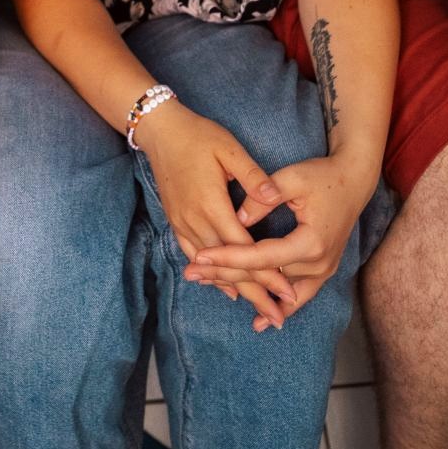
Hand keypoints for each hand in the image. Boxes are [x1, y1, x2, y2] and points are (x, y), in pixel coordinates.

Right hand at [137, 101, 295, 329]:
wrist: (159, 132)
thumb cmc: (198, 136)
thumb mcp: (229, 149)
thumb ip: (253, 177)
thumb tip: (273, 198)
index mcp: (213, 205)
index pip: (245, 249)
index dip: (268, 273)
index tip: (287, 293)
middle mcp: (196, 221)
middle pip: (230, 266)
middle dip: (256, 293)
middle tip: (279, 317)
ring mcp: (183, 224)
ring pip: (212, 266)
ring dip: (236, 288)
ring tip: (259, 309)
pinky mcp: (176, 221)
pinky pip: (194, 255)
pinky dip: (212, 275)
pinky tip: (226, 288)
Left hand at [183, 155, 377, 328]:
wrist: (354, 181)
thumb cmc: (322, 176)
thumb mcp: (292, 178)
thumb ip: (263, 197)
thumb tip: (236, 219)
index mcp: (310, 242)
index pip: (261, 256)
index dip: (228, 256)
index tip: (200, 256)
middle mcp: (318, 264)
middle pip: (264, 276)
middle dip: (225, 274)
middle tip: (190, 272)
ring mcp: (322, 271)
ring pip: (277, 290)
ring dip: (244, 288)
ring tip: (208, 285)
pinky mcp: (321, 271)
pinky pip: (298, 296)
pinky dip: (279, 307)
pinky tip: (259, 321)